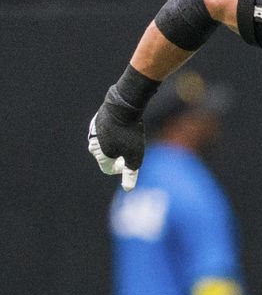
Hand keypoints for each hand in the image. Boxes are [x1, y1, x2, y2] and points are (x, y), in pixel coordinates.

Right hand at [87, 65, 159, 190]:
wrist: (125, 105)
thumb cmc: (130, 133)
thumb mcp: (135, 157)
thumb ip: (131, 174)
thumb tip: (127, 189)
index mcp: (100, 154)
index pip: (107, 169)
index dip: (120, 169)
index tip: (130, 162)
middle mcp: (93, 142)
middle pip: (106, 156)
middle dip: (119, 155)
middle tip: (132, 146)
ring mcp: (94, 129)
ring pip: (106, 142)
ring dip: (117, 142)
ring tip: (129, 135)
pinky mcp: (99, 118)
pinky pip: (107, 130)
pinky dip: (116, 131)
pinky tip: (125, 125)